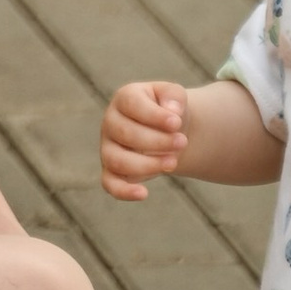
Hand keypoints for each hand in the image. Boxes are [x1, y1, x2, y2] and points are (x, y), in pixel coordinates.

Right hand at [102, 79, 188, 200]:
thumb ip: (174, 96)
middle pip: (125, 133)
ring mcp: (107, 148)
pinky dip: (124, 191)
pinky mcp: (111, 171)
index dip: (154, 116)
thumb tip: (172, 112)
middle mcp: (110, 123)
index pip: (131, 104)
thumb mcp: (175, 96)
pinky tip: (143, 194)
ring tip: (173, 162)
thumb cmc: (169, 111)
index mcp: (124, 99)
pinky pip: (110, 184)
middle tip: (183, 142)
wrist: (170, 131)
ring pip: (117, 160)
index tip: (176, 123)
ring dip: (147, 164)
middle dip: (158, 141)